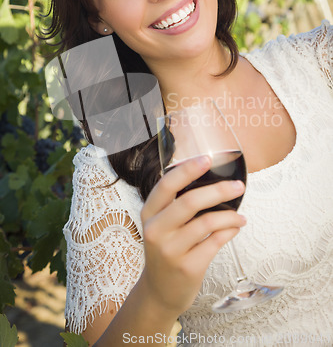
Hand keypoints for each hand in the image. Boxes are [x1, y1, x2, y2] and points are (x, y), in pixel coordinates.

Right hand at [140, 155, 245, 315]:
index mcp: (149, 213)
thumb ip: (175, 203)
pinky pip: (215, 242)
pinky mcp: (187, 268)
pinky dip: (230, 231)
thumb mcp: (161, 225)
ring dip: (230, 215)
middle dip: (219, 190)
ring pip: (207, 223)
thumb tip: (212, 178)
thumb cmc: (166, 249)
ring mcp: (170, 251)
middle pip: (189, 202)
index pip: (166, 185)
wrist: (160, 292)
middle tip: (239, 186)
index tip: (208, 158)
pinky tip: (235, 227)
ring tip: (240, 216)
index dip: (187, 169)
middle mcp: (156, 231)